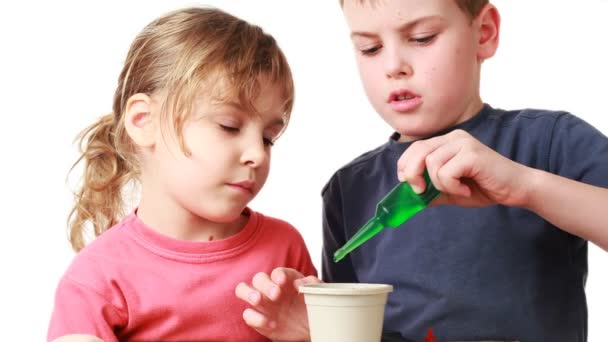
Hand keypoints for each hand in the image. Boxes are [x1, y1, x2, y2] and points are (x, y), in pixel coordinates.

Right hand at [235, 267, 320, 341]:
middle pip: (258, 278)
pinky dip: (256, 318)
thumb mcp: (318, 294)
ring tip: (258, 300)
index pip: (277, 272)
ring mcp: (262, 303)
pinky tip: (271, 324)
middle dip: (265, 284)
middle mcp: (270, 288)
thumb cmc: (312, 308)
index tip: (283, 282)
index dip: (278, 275)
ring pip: (243, 289)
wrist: (310, 329)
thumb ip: (312, 284)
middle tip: (275, 294)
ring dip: (248, 293)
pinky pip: (247, 314)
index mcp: (285, 280)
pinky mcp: (257, 318)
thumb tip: (300, 283)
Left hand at [397, 129, 533, 206]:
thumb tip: (406, 196)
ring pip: (431, 164)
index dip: (405, 166)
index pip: (415, 148)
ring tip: (458, 191)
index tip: (410, 184)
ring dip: (440, 185)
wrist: (515, 189)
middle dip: (412, 174)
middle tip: (422, 192)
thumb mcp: (449, 190)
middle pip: (417, 151)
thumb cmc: (483, 187)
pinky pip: (446, 172)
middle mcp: (453, 138)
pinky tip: (466, 190)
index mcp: (446, 142)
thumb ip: (429, 190)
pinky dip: (452, 187)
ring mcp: (463, 143)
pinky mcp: (472, 153)